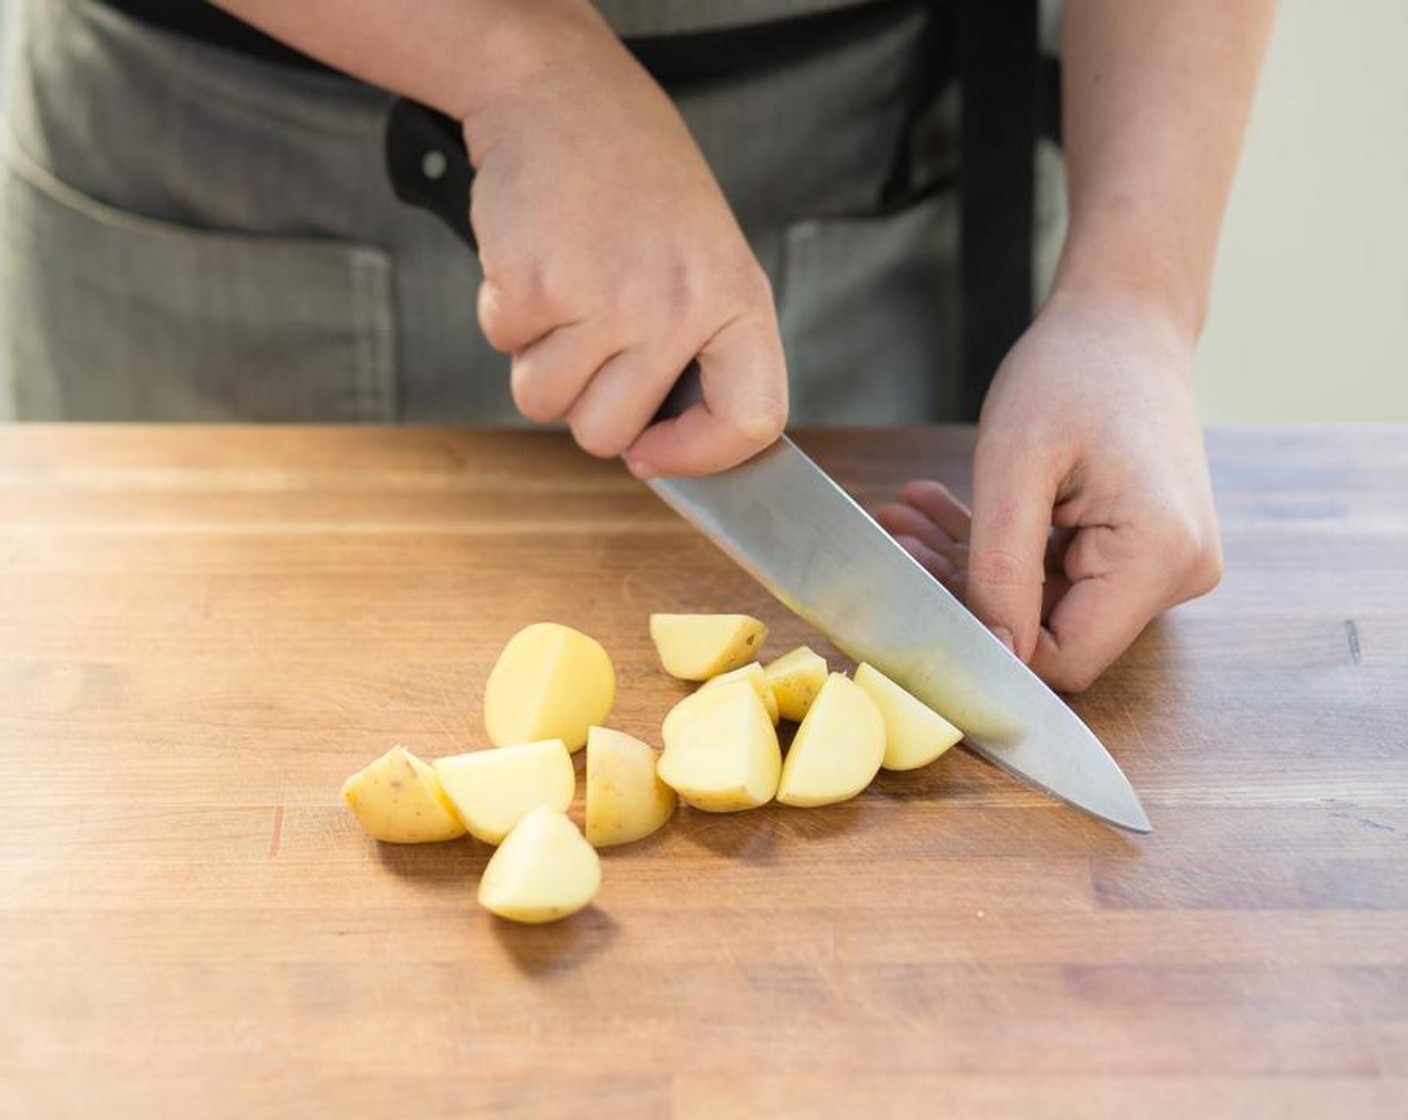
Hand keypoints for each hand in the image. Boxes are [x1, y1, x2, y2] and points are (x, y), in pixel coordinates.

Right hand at [460, 4, 786, 475]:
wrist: (564, 94)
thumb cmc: (635, 184)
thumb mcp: (702, 258)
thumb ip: (696, 350)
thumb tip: (654, 448)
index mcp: (737, 300)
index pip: (750, 421)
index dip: (699, 457)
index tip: (655, 453)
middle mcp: (679, 307)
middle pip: (607, 435)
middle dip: (581, 405)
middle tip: (587, 338)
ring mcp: (607, 298)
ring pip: (544, 403)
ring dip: (537, 358)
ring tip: (564, 287)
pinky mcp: (535, 284)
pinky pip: (502, 346)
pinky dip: (503, 311)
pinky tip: (535, 256)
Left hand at [876, 293, 1222, 691]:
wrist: (1124, 319)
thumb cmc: (1074, 370)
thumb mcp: (1015, 467)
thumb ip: (1000, 569)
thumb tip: (990, 652)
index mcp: (1159, 556)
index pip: (1066, 658)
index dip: (989, 642)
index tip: (920, 593)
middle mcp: (1177, 572)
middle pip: (1052, 631)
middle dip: (966, 593)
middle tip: (898, 540)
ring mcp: (1162, 563)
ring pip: (1044, 603)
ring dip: (970, 565)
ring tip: (908, 518)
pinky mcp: (1139, 548)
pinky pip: (1057, 573)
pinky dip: (999, 548)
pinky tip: (941, 513)